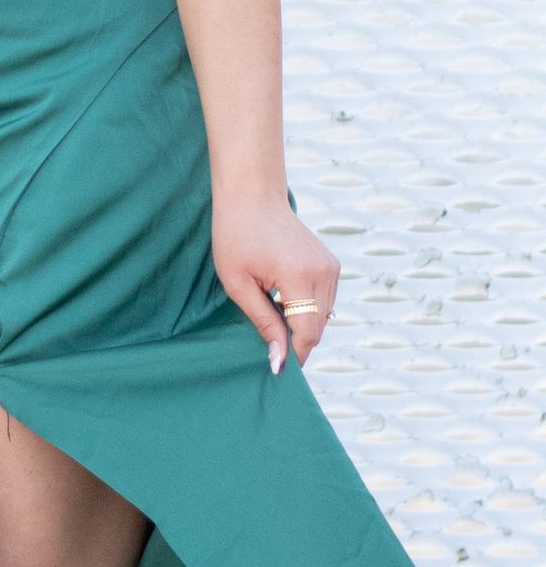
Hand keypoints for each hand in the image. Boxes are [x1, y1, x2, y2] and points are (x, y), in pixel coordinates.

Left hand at [212, 195, 339, 372]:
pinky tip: (282, 298)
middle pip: (318, 327)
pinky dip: (307, 309)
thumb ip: (263, 322)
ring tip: (271, 311)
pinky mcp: (331, 264)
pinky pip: (325, 301)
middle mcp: (324, 272)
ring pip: (324, 316)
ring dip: (301, 324)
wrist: (252, 196)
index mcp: (300, 277)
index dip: (294, 354)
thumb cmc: (236, 237)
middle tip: (268, 342)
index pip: (307, 332)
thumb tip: (280, 359)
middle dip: (296, 341)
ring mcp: (331, 267)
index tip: (277, 369)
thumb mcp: (238, 284)